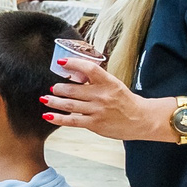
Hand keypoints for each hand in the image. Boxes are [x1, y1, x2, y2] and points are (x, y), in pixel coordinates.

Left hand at [44, 53, 165, 140]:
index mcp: (108, 82)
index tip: (61, 62)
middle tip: (53, 87)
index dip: (73, 63)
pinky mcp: (94, 124)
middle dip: (59, 88)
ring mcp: (97, 110)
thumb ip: (97, 81)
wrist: (141, 119)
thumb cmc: (125, 101)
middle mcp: (102, 95)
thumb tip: (75, 73)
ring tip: (45, 99)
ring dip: (54, 101)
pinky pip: (72, 121)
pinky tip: (48, 115)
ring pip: (69, 105)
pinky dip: (58, 118)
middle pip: (73, 89)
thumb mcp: (114, 85)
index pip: (89, 68)